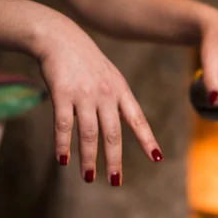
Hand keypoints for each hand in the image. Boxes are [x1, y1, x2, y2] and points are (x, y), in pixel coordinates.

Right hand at [38, 17, 161, 184]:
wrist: (61, 36)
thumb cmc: (87, 62)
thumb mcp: (111, 78)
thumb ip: (116, 102)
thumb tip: (116, 132)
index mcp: (121, 91)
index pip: (138, 120)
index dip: (147, 140)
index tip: (157, 158)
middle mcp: (106, 95)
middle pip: (113, 133)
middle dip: (114, 159)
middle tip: (116, 181)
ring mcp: (85, 94)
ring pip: (89, 133)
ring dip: (89, 158)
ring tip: (89, 178)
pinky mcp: (62, 93)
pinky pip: (64, 125)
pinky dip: (63, 144)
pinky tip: (63, 160)